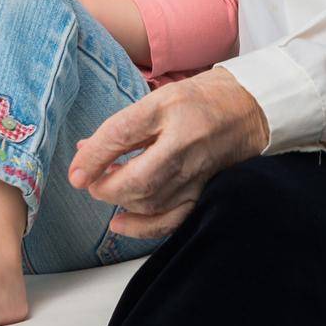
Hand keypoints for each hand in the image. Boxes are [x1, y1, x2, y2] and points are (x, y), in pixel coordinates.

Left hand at [66, 67, 268, 238]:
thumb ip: (123, 126)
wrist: (251, 108)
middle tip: (90, 181)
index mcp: (170, 109)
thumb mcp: (159, 98)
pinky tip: (120, 223)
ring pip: (150, 203)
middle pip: (136, 179)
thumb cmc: (202, 99)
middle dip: (105, 186)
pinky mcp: (204, 192)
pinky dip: (141, 227)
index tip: (74, 172)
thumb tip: (84, 150)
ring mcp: (198, 173)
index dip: (92, 156)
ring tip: (106, 190)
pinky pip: (171, 220)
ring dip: (120, 202)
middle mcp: (185, 144)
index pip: (121, 134)